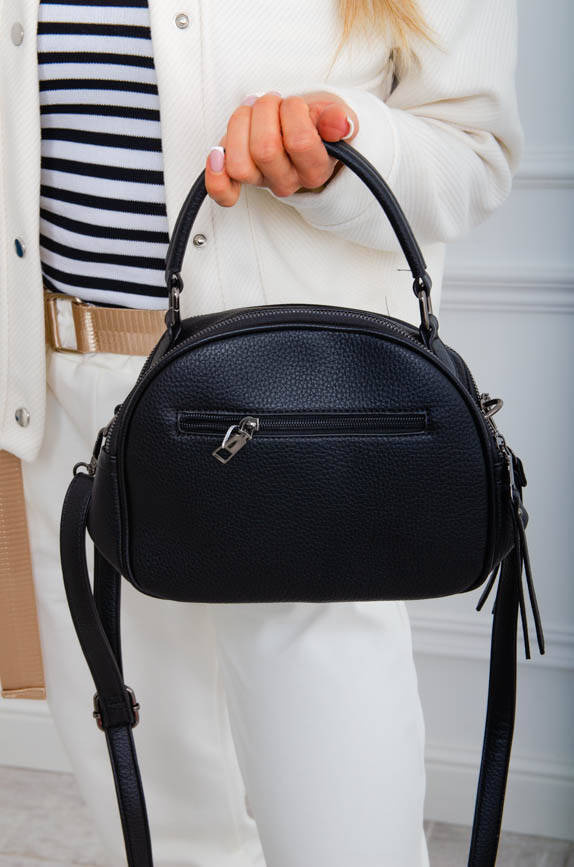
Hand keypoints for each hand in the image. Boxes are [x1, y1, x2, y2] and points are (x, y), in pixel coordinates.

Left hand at [204, 91, 358, 206]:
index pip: (300, 141)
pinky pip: (222, 191)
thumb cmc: (314, 123)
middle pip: (264, 150)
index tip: (295, 104)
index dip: (294, 112)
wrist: (301, 133)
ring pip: (239, 163)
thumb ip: (337, 118)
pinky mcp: (239, 180)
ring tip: (252, 112)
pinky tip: (217, 153)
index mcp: (315, 169)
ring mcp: (262, 182)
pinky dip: (215, 175)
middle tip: (272, 102)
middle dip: (264, 111)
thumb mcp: (332, 115)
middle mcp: (288, 182)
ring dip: (240, 125)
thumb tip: (340, 124)